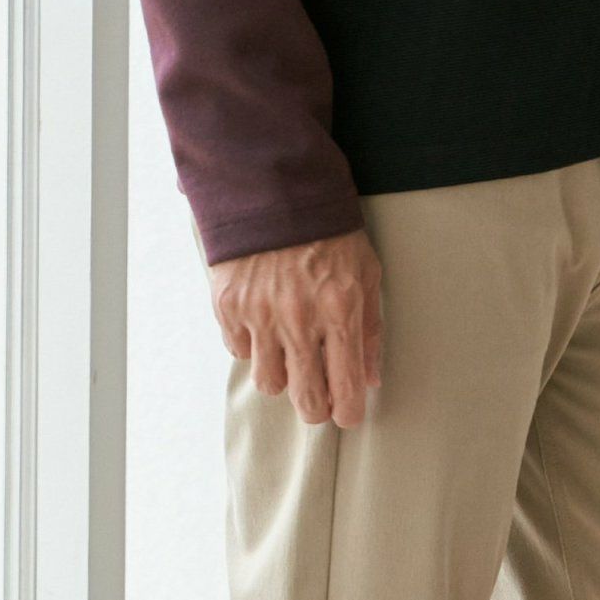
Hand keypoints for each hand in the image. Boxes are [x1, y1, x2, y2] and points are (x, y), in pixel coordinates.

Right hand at [208, 229, 382, 429]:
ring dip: (281, 375)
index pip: (347, 390)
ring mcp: (260, 314)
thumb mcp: (365, 271)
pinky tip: (262, 322)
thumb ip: (369, 328)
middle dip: (316, 408)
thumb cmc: (328, 231)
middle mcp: (299, 319)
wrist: (271, 185)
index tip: (347, 413)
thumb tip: (369, 379)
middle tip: (319, 399)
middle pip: (306, 401)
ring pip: (269, 383)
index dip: (349, 413)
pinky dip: (252, 346)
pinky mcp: (229, 305)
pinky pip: (239, 352)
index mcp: (340, 311)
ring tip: (288, 352)